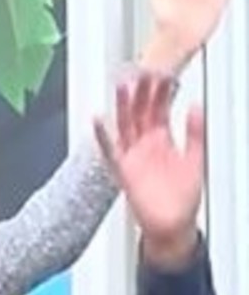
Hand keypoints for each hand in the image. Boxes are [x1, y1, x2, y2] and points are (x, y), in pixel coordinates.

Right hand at [94, 71, 202, 266]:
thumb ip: (194, 133)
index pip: (159, 107)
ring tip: (122, 86)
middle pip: (140, 112)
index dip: (160, 90)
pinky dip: (103, 137)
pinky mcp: (123, 171)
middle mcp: (145, 145)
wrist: (171, 225)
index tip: (161, 69)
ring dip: (123, 106)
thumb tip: (196, 107)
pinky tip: (98, 121)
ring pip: (125, 125)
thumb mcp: (195, 159)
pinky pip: (110, 151)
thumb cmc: (182, 198)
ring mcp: (133, 156)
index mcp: (162, 139)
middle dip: (139, 91)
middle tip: (139, 68)